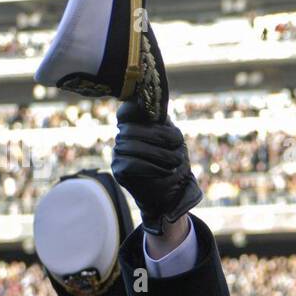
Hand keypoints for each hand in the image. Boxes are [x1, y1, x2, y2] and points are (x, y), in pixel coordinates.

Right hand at [111, 111, 201, 235]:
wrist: (170, 193)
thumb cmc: (173, 162)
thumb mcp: (173, 138)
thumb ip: (163, 122)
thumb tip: (157, 102)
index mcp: (136, 123)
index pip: (127, 110)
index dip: (135, 108)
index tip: (155, 116)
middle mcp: (123, 136)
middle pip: (133, 129)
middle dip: (161, 137)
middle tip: (178, 147)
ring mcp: (117, 152)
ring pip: (133, 147)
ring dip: (160, 155)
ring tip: (175, 162)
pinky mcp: (118, 170)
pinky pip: (132, 164)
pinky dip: (152, 167)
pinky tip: (165, 171)